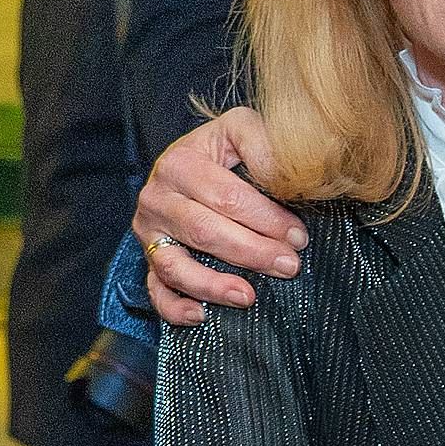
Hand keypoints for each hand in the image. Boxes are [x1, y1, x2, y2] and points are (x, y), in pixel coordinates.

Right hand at [133, 107, 306, 326]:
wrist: (186, 164)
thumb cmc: (222, 152)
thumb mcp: (240, 129)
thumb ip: (261, 142)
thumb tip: (283, 173)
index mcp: (180, 162)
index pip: (227, 197)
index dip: (265, 219)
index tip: (297, 237)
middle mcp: (157, 197)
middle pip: (204, 231)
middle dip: (251, 252)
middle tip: (289, 266)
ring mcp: (149, 231)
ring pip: (175, 265)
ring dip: (213, 285)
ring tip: (249, 297)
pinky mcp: (147, 257)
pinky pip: (155, 290)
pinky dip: (174, 307)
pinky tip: (201, 316)